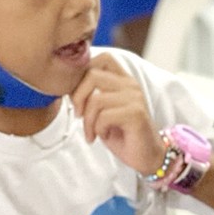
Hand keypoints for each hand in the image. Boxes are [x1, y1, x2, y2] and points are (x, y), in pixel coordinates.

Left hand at [69, 52, 166, 174]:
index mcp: (124, 80)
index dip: (84, 73)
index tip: (77, 95)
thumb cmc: (122, 134)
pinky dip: (97, 129)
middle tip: (79, 115)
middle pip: (93, 75)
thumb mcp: (103, 111)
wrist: (146, 156)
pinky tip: (102, 136)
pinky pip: (104, 116)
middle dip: (78, 97)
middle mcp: (130, 85)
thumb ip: (92, 95)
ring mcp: (134, 98)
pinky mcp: (135, 114)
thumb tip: (67, 85)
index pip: (103, 58)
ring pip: (96, 99)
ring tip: (91, 132)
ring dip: (87, 120)